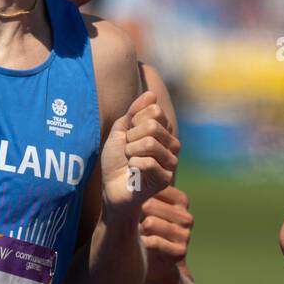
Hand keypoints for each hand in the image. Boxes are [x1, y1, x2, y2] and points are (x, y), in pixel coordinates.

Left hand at [102, 91, 179, 211]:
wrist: (112, 189)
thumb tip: (151, 94)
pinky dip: (133, 166)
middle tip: (128, 151)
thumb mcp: (121, 131)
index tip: (128, 136)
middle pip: (152, 126)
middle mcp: (172, 145)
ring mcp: (171, 162)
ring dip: (131, 152)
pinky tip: (134, 173)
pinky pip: (147, 162)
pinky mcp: (166, 178)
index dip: (134, 122)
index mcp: (164, 131)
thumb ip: (134, 112)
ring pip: (150, 143)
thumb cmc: (116, 161)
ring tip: (130, 161)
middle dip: (131, 138)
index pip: (154, 111)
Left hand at [139, 185, 193, 282]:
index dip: (139, 199)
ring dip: (140, 230)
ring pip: (149, 223)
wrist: (156, 263)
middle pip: (148, 205)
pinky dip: (145, 243)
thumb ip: (147, 185)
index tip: (138, 208)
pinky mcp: (180, 251)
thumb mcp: (148, 205)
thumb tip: (135, 155)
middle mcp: (186, 215)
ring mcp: (185, 233)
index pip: (153, 189)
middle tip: (140, 224)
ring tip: (144, 234)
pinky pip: (154, 242)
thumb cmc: (149, 229)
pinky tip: (147, 245)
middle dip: (138, 215)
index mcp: (180, 199)